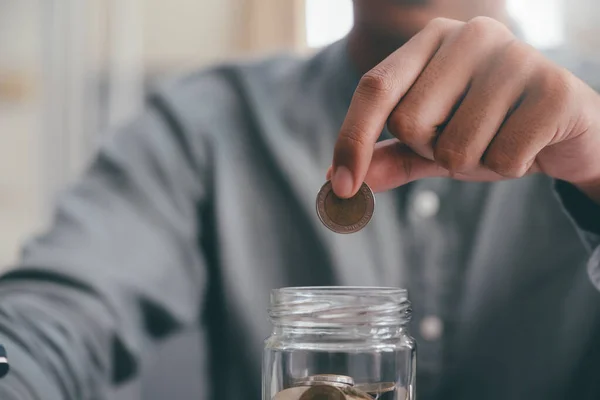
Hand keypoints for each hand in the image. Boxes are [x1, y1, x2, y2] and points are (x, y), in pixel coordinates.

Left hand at [330, 17, 599, 202]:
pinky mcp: (553, 88)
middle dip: (433, 150)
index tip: (342, 185)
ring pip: (455, 147)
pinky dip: (510, 166)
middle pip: (410, 123)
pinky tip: (529, 144)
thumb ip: (390, 156)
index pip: (375, 88)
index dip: (352, 139)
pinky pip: (501, 158)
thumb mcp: (434, 142)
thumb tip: (335, 177)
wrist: (566, 129)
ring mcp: (515, 56)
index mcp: (432, 39)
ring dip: (474, 162)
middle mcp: (470, 35)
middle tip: (467, 136)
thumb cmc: (492, 128)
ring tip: (500, 139)